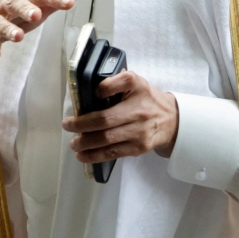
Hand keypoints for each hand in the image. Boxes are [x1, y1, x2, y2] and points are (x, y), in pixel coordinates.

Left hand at [62, 71, 178, 161]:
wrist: (171, 120)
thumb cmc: (145, 99)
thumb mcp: (135, 82)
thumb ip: (115, 81)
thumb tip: (91, 90)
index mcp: (137, 87)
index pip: (122, 82)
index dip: (106, 88)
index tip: (94, 93)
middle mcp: (139, 109)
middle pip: (106, 119)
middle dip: (82, 124)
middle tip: (67, 126)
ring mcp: (140, 131)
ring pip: (108, 139)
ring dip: (86, 143)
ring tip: (73, 144)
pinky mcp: (139, 147)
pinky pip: (114, 153)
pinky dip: (96, 156)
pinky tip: (83, 156)